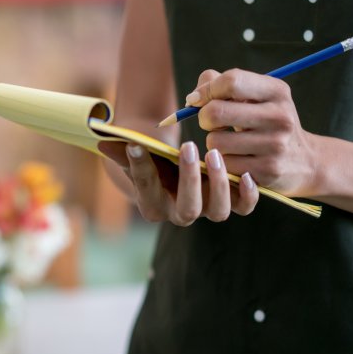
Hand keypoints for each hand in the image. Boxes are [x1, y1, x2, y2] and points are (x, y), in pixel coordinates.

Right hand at [98, 140, 258, 225]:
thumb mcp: (136, 152)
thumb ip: (123, 148)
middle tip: (187, 146)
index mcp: (153, 204)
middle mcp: (181, 213)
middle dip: (188, 179)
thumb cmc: (153, 156)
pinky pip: (243, 207)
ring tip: (214, 154)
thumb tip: (104, 140)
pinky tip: (248, 174)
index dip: (140, 167)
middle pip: (187, 209)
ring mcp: (207, 209)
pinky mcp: (230, 201)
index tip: (137, 144)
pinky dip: (249, 195)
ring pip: (217, 210)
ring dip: (219, 184)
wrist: (174, 164)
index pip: (146, 188)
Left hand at [186, 68, 320, 195]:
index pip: (231, 81)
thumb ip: (222, 85)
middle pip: (216, 112)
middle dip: (204, 118)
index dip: (206, 90)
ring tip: (230, 142)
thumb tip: (193, 97)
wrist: (305, 161)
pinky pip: (225, 164)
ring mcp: (275, 145)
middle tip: (210, 123)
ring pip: (215, 142)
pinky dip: (224, 162)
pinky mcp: (268, 170)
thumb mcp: (257, 97)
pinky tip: (239, 159)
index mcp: (277, 91)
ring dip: (214, 143)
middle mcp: (279, 116)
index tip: (197, 100)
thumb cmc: (268, 123)